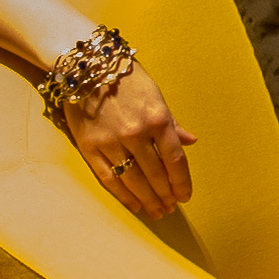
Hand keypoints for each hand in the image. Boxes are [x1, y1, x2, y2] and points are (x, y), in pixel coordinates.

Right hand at [61, 70, 195, 219]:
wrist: (87, 66)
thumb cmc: (126, 78)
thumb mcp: (156, 95)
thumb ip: (172, 123)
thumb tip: (191, 141)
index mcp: (157, 119)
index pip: (175, 159)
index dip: (182, 181)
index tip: (185, 195)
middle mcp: (136, 133)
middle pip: (156, 174)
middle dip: (166, 194)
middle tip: (171, 207)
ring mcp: (111, 142)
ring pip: (134, 181)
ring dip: (148, 199)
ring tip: (157, 211)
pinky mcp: (90, 147)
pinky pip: (109, 179)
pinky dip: (124, 196)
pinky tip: (135, 205)